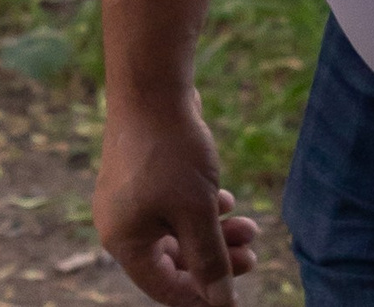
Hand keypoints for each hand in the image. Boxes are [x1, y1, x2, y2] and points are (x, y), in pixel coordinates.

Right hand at [96, 93, 258, 306]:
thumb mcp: (197, 212)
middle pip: (175, 260)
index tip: (233, 293)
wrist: (154, 88)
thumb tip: (222, 304)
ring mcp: (132, 198)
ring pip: (180, 231)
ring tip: (250, 227)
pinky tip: (227, 200)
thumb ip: (210, 261)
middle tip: (252, 256)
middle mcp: (122, 223)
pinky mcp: (145, 176)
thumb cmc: (171, 152)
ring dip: (216, 233)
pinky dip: (202, 210)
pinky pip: (176, 207)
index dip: (201, 295)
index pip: (164, 287)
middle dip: (216, 260)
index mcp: (124, 240)